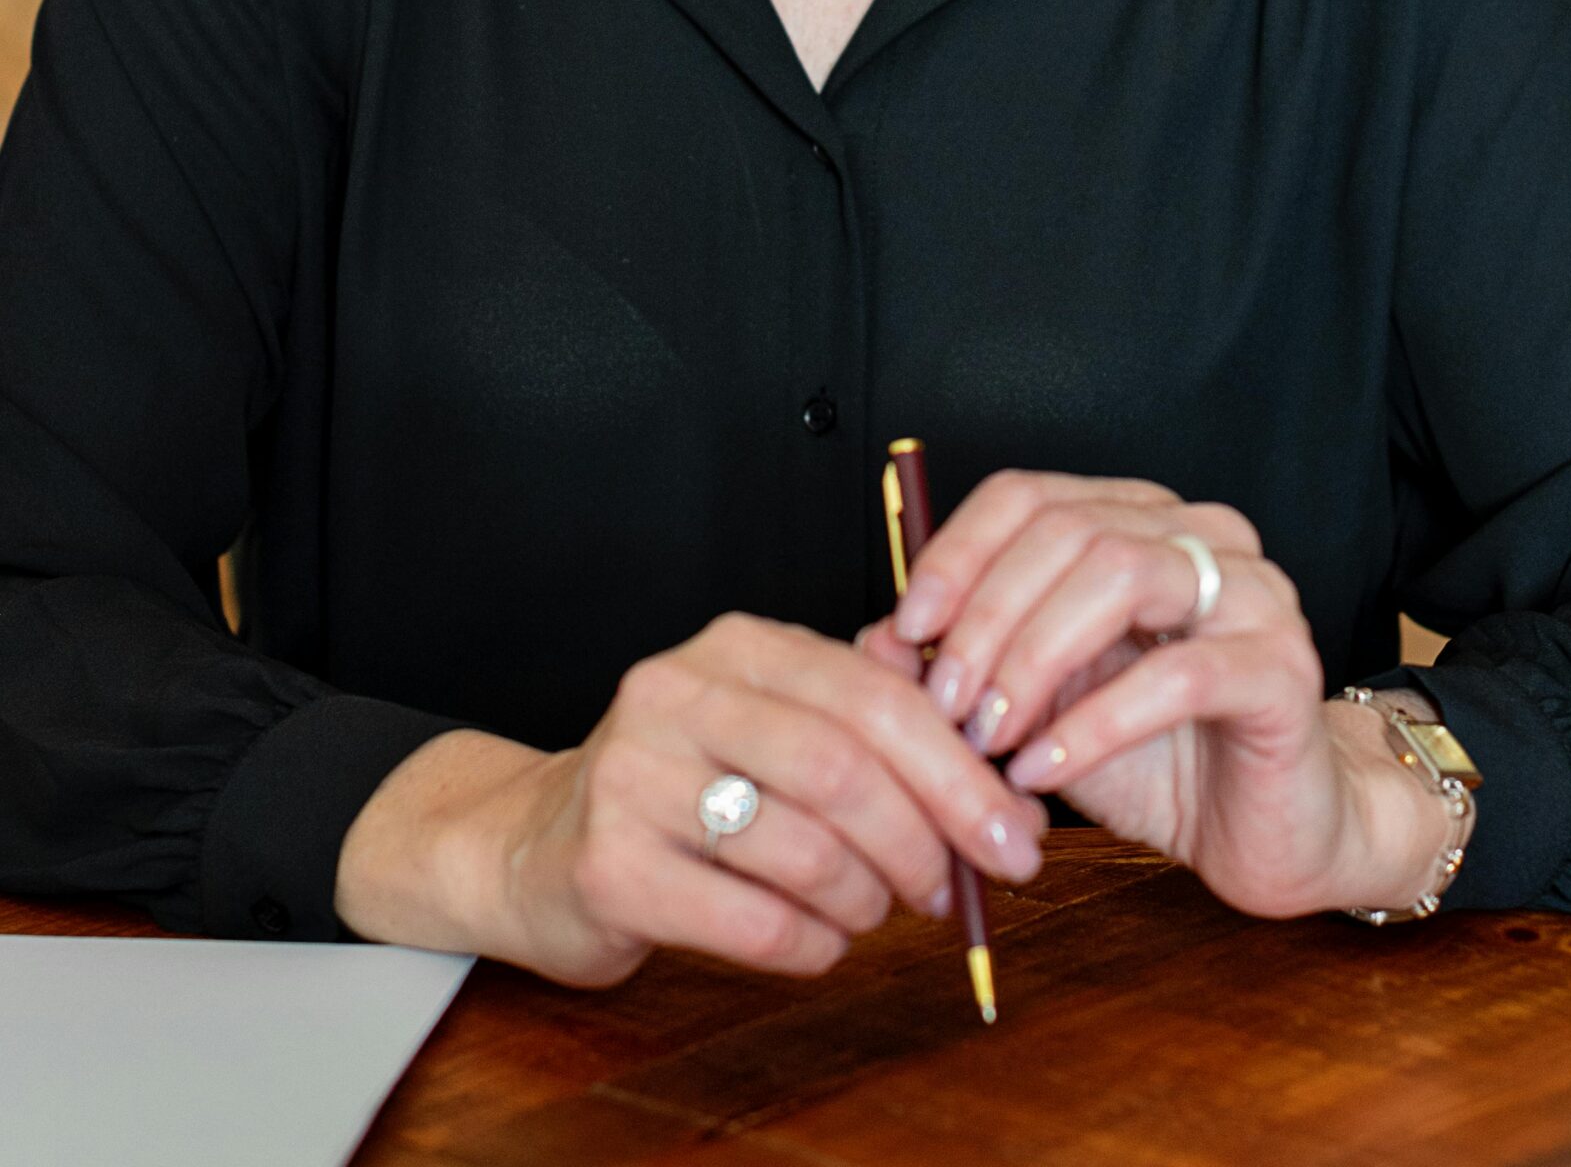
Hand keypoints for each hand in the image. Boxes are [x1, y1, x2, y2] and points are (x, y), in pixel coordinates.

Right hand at [397, 611, 1046, 987]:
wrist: (535, 844)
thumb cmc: (688, 787)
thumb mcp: (776, 725)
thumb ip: (877, 726)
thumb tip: (1006, 782)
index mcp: (738, 646)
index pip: (874, 695)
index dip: (958, 771)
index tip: (1015, 834)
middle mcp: (678, 690)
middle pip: (844, 768)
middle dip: (924, 840)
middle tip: (954, 889)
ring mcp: (635, 775)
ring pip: (804, 848)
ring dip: (867, 899)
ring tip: (872, 912)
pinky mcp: (609, 863)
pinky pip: (752, 919)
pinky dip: (811, 944)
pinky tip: (818, 942)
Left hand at [868, 470, 1457, 919]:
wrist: (1270, 833)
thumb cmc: (1155, 760)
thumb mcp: (1039, 709)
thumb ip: (965, 665)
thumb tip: (874, 640)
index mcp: (1139, 520)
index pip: (1029, 495)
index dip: (958, 554)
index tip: (906, 628)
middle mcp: (1201, 534)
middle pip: (1067, 530)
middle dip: (987, 618)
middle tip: (942, 703)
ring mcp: (1252, 592)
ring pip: (1118, 575)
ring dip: (1031, 659)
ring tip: (987, 737)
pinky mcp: (1283, 667)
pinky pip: (1177, 674)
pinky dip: (1093, 724)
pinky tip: (1043, 771)